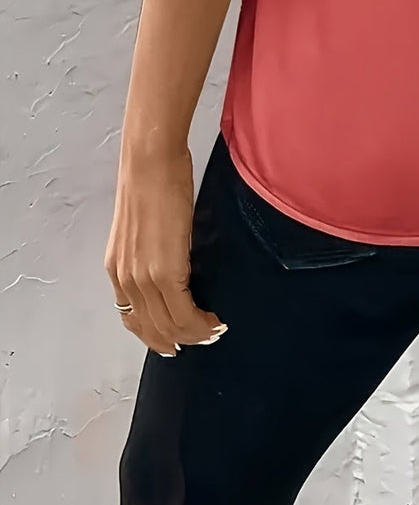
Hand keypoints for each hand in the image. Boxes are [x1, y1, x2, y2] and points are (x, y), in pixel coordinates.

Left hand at [105, 145, 225, 355]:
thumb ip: (148, 256)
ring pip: (169, 325)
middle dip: (180, 340)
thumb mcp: (141, 231)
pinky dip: (200, 323)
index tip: (178, 339)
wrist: (150, 164)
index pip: (135, 320)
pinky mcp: (165, 271)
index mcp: (117, 272)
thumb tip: (170, 270)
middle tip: (204, 338)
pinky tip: (213, 321)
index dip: (157, 336)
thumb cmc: (151, 185)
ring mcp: (143, 278)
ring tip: (213, 331)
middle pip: (153, 329)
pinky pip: (183, 311)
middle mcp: (126, 281)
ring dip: (194, 334)